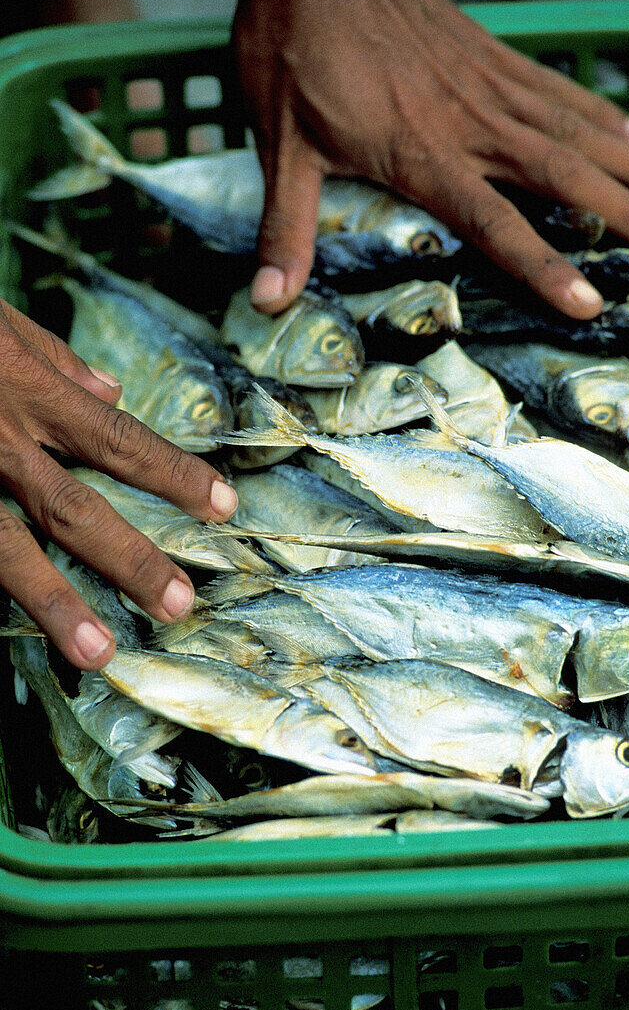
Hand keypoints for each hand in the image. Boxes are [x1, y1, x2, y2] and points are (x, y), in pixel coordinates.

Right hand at [0, 299, 237, 669]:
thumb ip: (53, 357)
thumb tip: (111, 390)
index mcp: (25, 390)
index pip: (118, 440)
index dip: (174, 474)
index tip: (224, 506)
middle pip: (73, 506)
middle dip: (130, 557)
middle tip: (180, 604)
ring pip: (3, 546)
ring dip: (53, 603)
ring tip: (98, 652)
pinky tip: (9, 636)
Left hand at [234, 0, 628, 318]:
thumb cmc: (292, 46)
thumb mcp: (279, 144)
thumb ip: (286, 226)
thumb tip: (266, 302)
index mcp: (423, 154)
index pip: (495, 223)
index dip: (542, 267)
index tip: (591, 302)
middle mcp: (470, 122)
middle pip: (565, 175)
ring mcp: (487, 83)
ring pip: (578, 129)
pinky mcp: (489, 52)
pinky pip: (558, 89)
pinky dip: (603, 113)